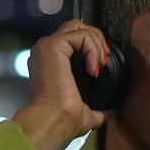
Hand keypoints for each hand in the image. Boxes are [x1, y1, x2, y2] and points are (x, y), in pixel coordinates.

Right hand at [13, 19, 108, 149]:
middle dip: (96, 39)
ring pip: (79, 26)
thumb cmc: (64, 121)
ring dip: (96, 44)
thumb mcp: (84, 111)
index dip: (93, 46)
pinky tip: (93, 69)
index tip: (101, 67)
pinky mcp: (51, 45)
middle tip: (103, 61)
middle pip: (76, 26)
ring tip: (99, 66)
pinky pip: (81, 35)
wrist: (54, 123)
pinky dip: (92, 49)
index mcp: (51, 62)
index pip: (74, 39)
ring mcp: (46, 46)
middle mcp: (45, 50)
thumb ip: (93, 108)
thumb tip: (103, 116)